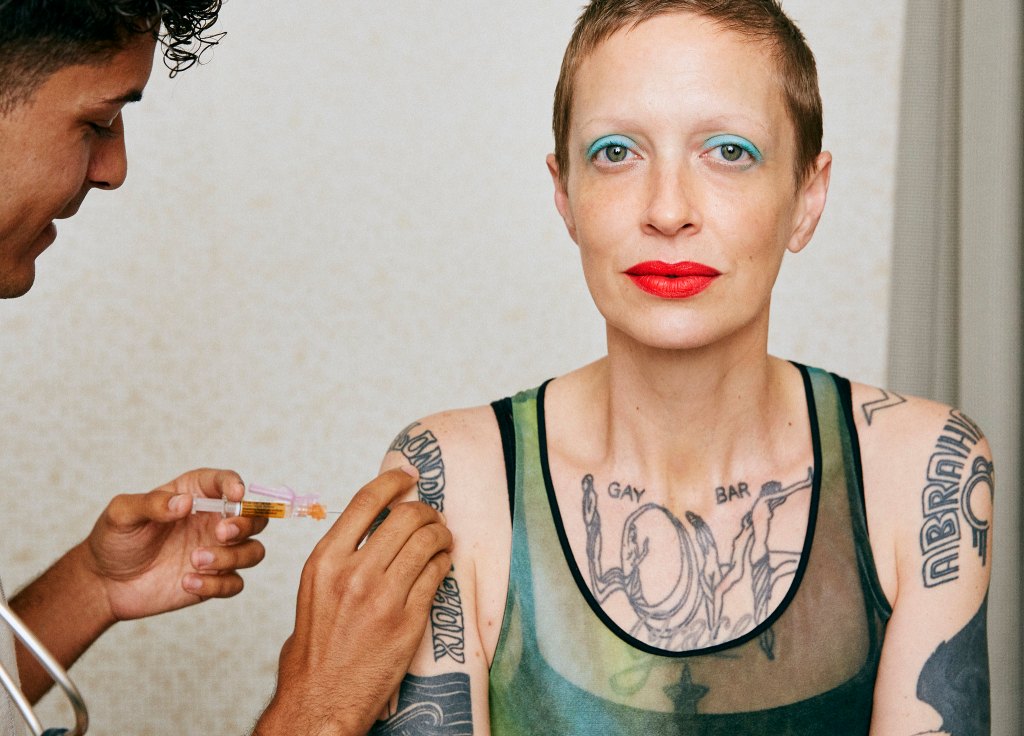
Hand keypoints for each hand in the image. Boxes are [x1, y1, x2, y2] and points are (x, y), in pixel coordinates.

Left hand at [80, 468, 267, 620]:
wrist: (103, 583)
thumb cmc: (113, 539)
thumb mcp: (122, 514)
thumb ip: (152, 504)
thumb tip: (185, 503)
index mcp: (195, 495)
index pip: (227, 482)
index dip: (236, 486)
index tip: (235, 496)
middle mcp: (213, 521)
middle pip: (255, 517)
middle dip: (246, 524)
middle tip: (220, 532)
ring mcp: (217, 552)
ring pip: (253, 551)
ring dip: (232, 556)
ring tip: (195, 560)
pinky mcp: (213, 581)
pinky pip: (234, 584)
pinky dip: (217, 584)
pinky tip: (187, 582)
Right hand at [254, 467, 451, 735]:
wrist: (320, 698)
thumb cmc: (316, 646)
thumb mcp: (314, 588)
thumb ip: (341, 554)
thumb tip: (372, 523)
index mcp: (325, 560)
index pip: (366, 501)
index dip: (393, 481)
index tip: (407, 475)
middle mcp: (353, 572)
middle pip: (405, 516)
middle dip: (425, 510)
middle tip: (431, 516)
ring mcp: (383, 596)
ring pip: (427, 541)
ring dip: (441, 534)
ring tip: (441, 539)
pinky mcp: (408, 619)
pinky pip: (436, 574)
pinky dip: (443, 563)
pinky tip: (440, 565)